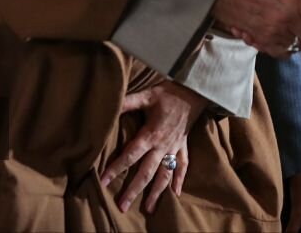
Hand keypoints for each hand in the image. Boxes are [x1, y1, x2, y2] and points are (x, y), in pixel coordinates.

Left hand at [101, 82, 203, 214]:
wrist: (195, 92)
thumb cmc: (169, 93)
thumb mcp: (147, 95)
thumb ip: (128, 103)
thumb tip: (110, 105)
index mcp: (151, 134)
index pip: (130, 155)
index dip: (116, 168)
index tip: (104, 181)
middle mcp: (162, 145)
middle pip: (147, 172)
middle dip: (134, 190)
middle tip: (123, 206)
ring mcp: (175, 148)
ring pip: (165, 175)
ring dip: (157, 192)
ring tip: (149, 208)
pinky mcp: (184, 146)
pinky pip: (183, 166)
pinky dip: (180, 180)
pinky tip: (176, 194)